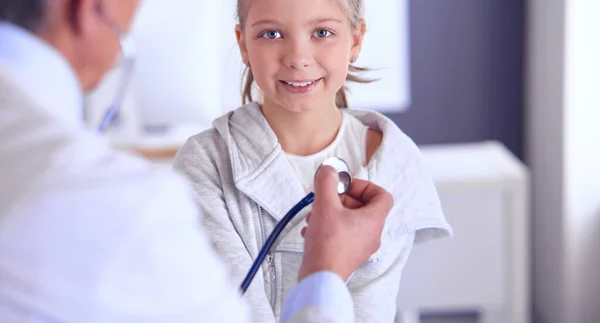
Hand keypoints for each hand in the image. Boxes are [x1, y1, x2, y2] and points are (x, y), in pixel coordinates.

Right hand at [298, 166, 392, 281]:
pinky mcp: (348, 255)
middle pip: (362, 207)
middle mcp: (372, 234)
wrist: (320, 278)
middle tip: (325, 199)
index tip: (346, 186)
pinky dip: (327, 227)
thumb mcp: (325, 205)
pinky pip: (342, 234)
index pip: (382, 195)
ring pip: (349, 221)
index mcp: (374, 220)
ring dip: (330, 213)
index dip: (365, 186)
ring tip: (314, 216)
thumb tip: (329, 170)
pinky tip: (310, 230)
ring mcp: (361, 247)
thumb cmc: (327, 244)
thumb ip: (327, 182)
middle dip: (340, 199)